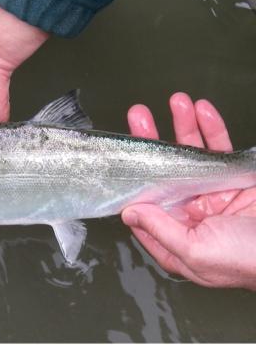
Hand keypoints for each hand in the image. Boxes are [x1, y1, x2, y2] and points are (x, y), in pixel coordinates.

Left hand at [122, 92, 255, 289]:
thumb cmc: (246, 260)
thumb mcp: (196, 252)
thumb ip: (160, 231)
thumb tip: (130, 213)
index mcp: (174, 233)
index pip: (143, 204)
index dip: (130, 181)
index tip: (120, 155)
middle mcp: (187, 211)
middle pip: (161, 171)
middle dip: (150, 141)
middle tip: (139, 116)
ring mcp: (209, 192)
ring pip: (190, 154)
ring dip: (183, 126)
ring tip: (177, 102)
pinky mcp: (231, 178)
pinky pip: (219, 149)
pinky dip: (211, 128)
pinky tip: (201, 110)